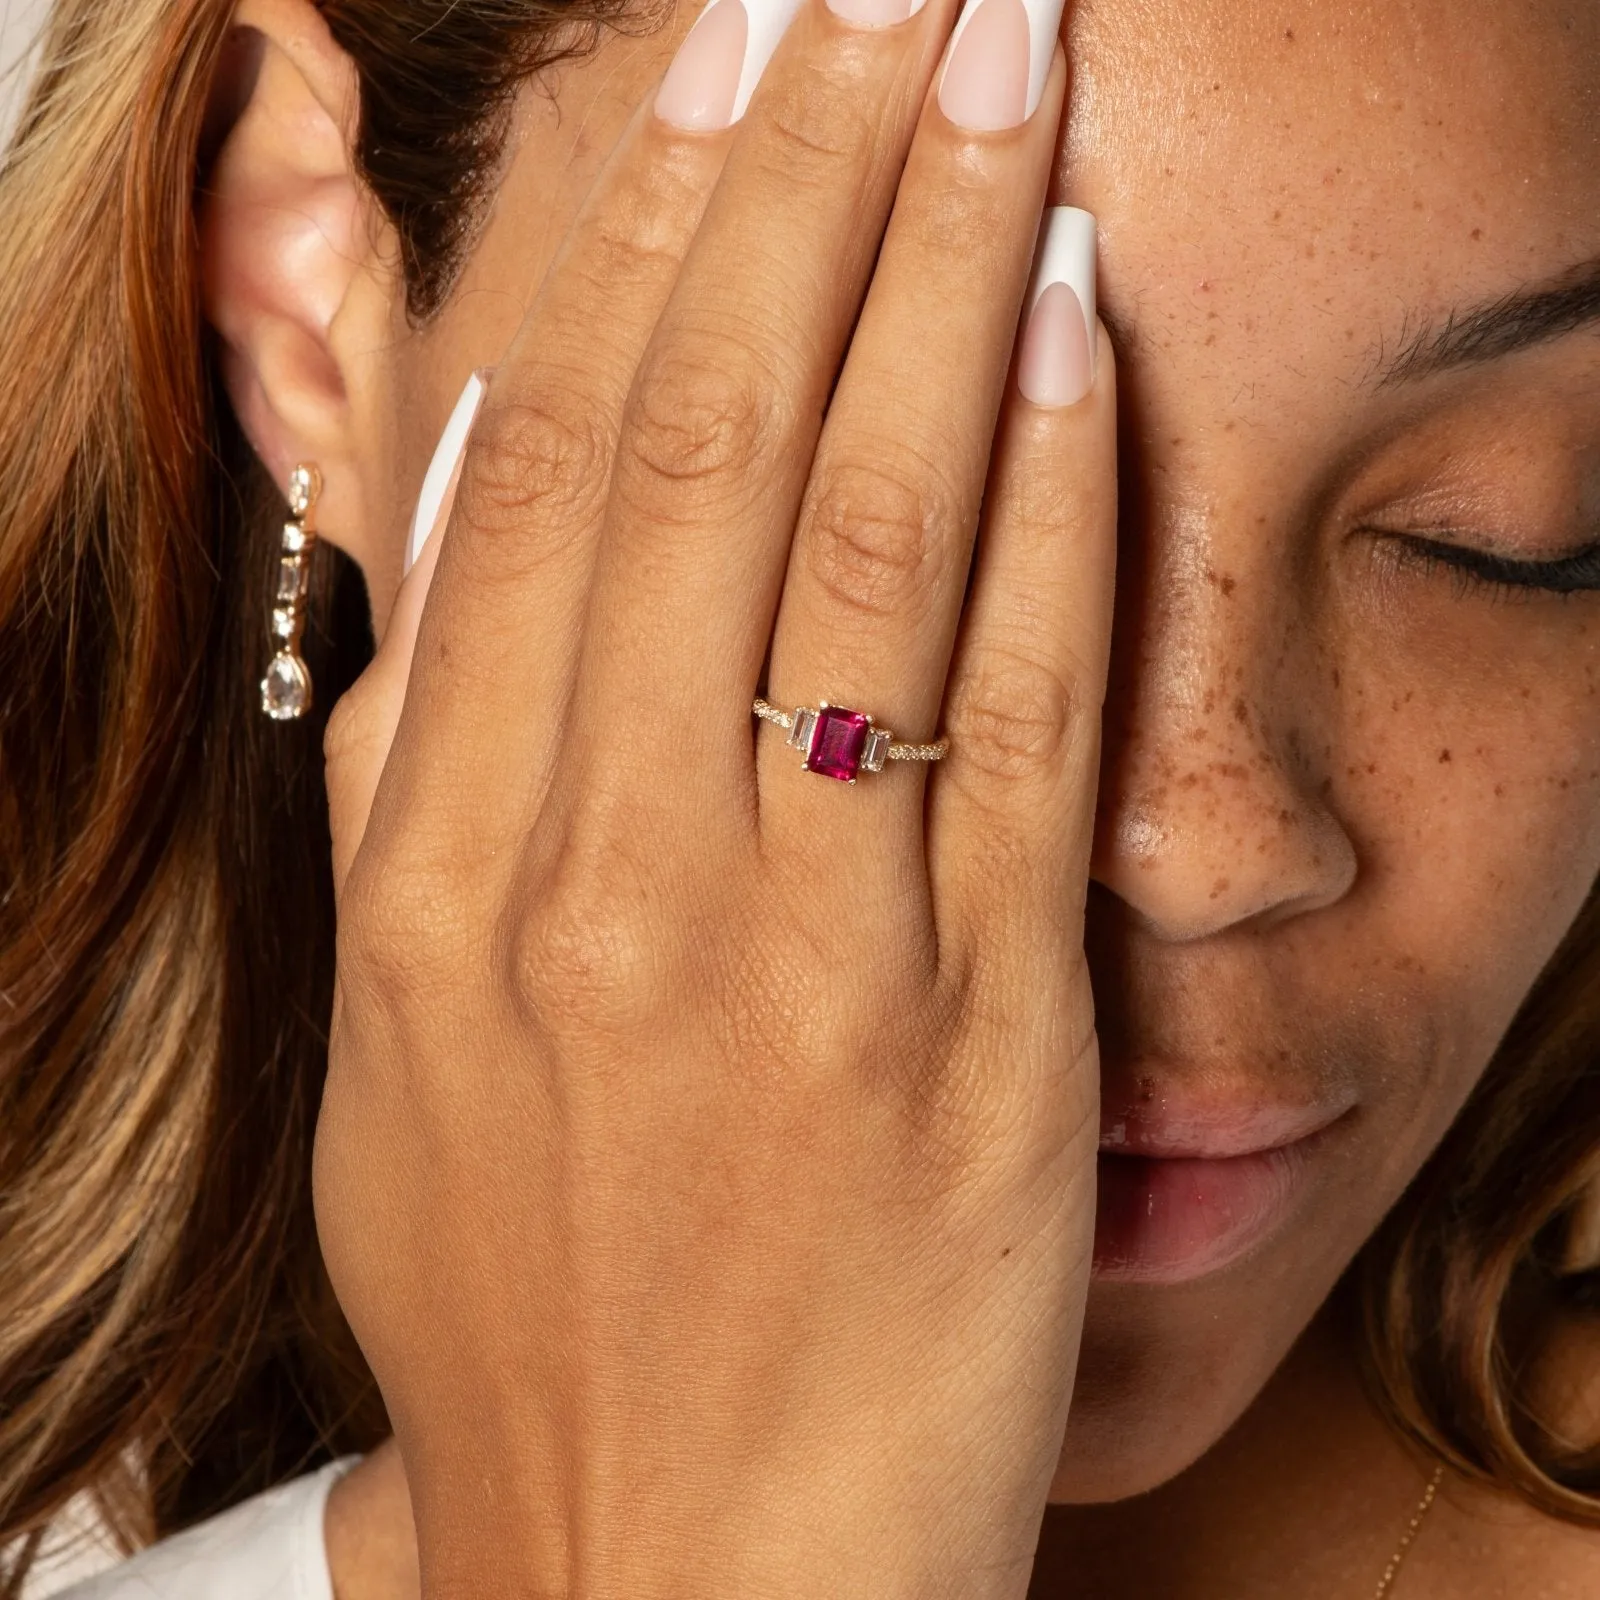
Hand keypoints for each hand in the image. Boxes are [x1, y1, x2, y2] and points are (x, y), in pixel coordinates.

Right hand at [315, 0, 1115, 1589]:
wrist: (670, 1561)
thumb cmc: (539, 1305)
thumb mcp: (403, 1042)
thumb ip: (427, 776)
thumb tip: (470, 522)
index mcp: (437, 878)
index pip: (548, 477)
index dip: (642, 244)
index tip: (717, 84)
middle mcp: (597, 877)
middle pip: (702, 444)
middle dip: (801, 180)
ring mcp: (791, 946)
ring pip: (860, 525)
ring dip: (938, 265)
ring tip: (993, 65)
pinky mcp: (969, 1026)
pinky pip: (1004, 699)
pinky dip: (1045, 485)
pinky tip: (1076, 311)